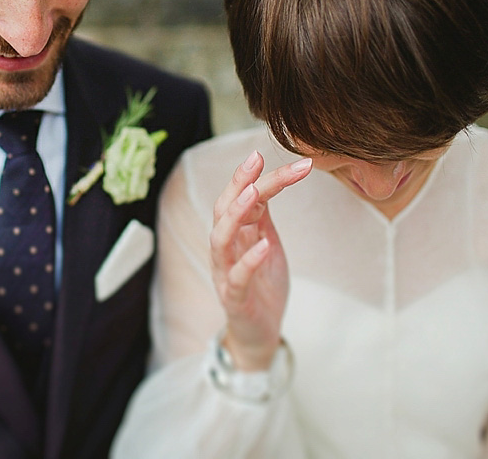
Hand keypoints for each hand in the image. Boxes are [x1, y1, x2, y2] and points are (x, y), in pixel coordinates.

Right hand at [210, 151, 311, 370]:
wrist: (260, 333)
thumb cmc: (263, 286)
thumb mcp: (266, 243)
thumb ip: (261, 216)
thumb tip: (265, 180)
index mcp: (235, 234)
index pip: (238, 198)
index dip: (250, 176)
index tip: (261, 154)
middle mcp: (225, 250)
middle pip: (223, 210)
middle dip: (237, 184)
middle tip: (255, 161)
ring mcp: (225, 273)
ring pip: (220, 239)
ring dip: (235, 214)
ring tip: (253, 193)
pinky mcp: (234, 298)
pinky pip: (237, 277)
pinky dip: (249, 260)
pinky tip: (264, 245)